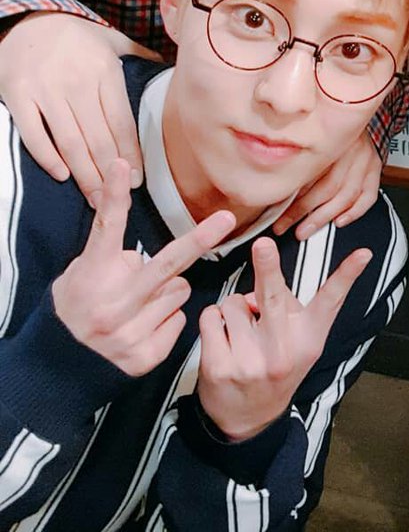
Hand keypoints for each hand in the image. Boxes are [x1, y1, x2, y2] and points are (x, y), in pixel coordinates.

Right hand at [0, 11, 161, 197]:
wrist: (26, 18)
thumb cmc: (73, 34)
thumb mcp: (110, 38)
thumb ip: (138, 53)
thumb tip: (164, 64)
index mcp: (105, 71)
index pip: (122, 122)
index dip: (131, 154)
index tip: (138, 179)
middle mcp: (78, 83)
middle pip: (98, 138)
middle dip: (110, 173)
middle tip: (118, 199)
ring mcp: (46, 91)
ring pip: (70, 141)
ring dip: (85, 174)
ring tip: (95, 198)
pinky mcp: (18, 96)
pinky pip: (33, 134)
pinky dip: (47, 157)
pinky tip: (61, 175)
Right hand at [52, 159, 235, 374]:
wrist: (59, 368)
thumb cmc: (76, 308)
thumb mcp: (80, 273)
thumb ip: (110, 255)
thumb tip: (140, 247)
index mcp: (93, 275)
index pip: (105, 228)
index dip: (114, 195)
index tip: (120, 165)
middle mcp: (112, 304)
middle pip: (166, 264)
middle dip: (198, 240)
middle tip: (224, 219)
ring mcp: (130, 332)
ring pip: (180, 291)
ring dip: (169, 291)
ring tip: (140, 304)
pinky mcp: (145, 356)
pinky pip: (178, 320)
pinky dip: (167, 319)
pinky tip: (142, 326)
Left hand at [197, 237, 370, 440]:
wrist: (249, 420)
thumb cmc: (277, 367)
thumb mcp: (300, 343)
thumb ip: (291, 309)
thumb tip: (263, 281)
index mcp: (308, 339)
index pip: (331, 301)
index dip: (347, 275)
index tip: (362, 254)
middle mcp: (281, 351)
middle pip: (274, 298)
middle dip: (268, 267)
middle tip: (263, 244)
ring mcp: (250, 361)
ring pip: (233, 303)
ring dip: (233, 309)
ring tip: (242, 332)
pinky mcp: (219, 367)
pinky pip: (211, 317)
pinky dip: (213, 320)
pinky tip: (222, 339)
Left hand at [273, 133, 382, 238]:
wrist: (356, 106)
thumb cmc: (328, 125)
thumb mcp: (311, 137)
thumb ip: (299, 160)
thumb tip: (276, 189)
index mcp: (331, 140)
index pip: (310, 176)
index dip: (293, 201)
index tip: (278, 217)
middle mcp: (350, 149)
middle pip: (328, 188)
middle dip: (306, 212)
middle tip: (289, 227)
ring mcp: (365, 159)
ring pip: (347, 195)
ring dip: (325, 216)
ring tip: (307, 229)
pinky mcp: (375, 166)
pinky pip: (368, 195)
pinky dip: (355, 211)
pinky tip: (339, 221)